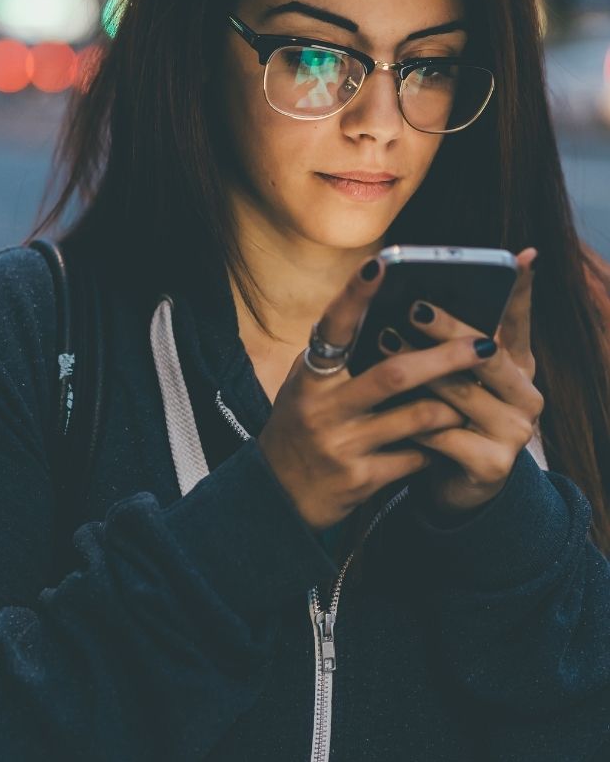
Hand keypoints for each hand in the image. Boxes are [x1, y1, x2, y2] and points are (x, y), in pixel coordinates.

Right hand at [257, 257, 496, 531]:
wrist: (277, 496)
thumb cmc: (298, 428)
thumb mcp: (304, 388)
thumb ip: (337, 359)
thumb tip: (384, 316)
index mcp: (307, 378)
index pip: (332, 328)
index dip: (355, 296)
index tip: (380, 265)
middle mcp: (321, 409)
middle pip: (393, 374)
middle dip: (445, 358)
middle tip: (484, 344)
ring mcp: (340, 446)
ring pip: (415, 418)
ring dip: (451, 404)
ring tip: (475, 394)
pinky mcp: (360, 480)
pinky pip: (414, 458)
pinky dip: (434, 445)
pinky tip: (444, 439)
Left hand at [379, 248, 542, 514]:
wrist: (449, 485)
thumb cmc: (443, 418)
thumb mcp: (449, 377)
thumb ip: (442, 343)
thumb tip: (408, 293)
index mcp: (518, 367)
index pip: (520, 322)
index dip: (521, 291)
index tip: (519, 257)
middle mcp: (525, 395)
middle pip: (486, 354)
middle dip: (447, 329)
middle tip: (413, 306)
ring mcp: (513, 432)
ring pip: (460, 393)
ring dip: (418, 370)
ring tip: (383, 343)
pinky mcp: (491, 464)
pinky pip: (443, 435)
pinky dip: (410, 420)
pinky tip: (383, 405)